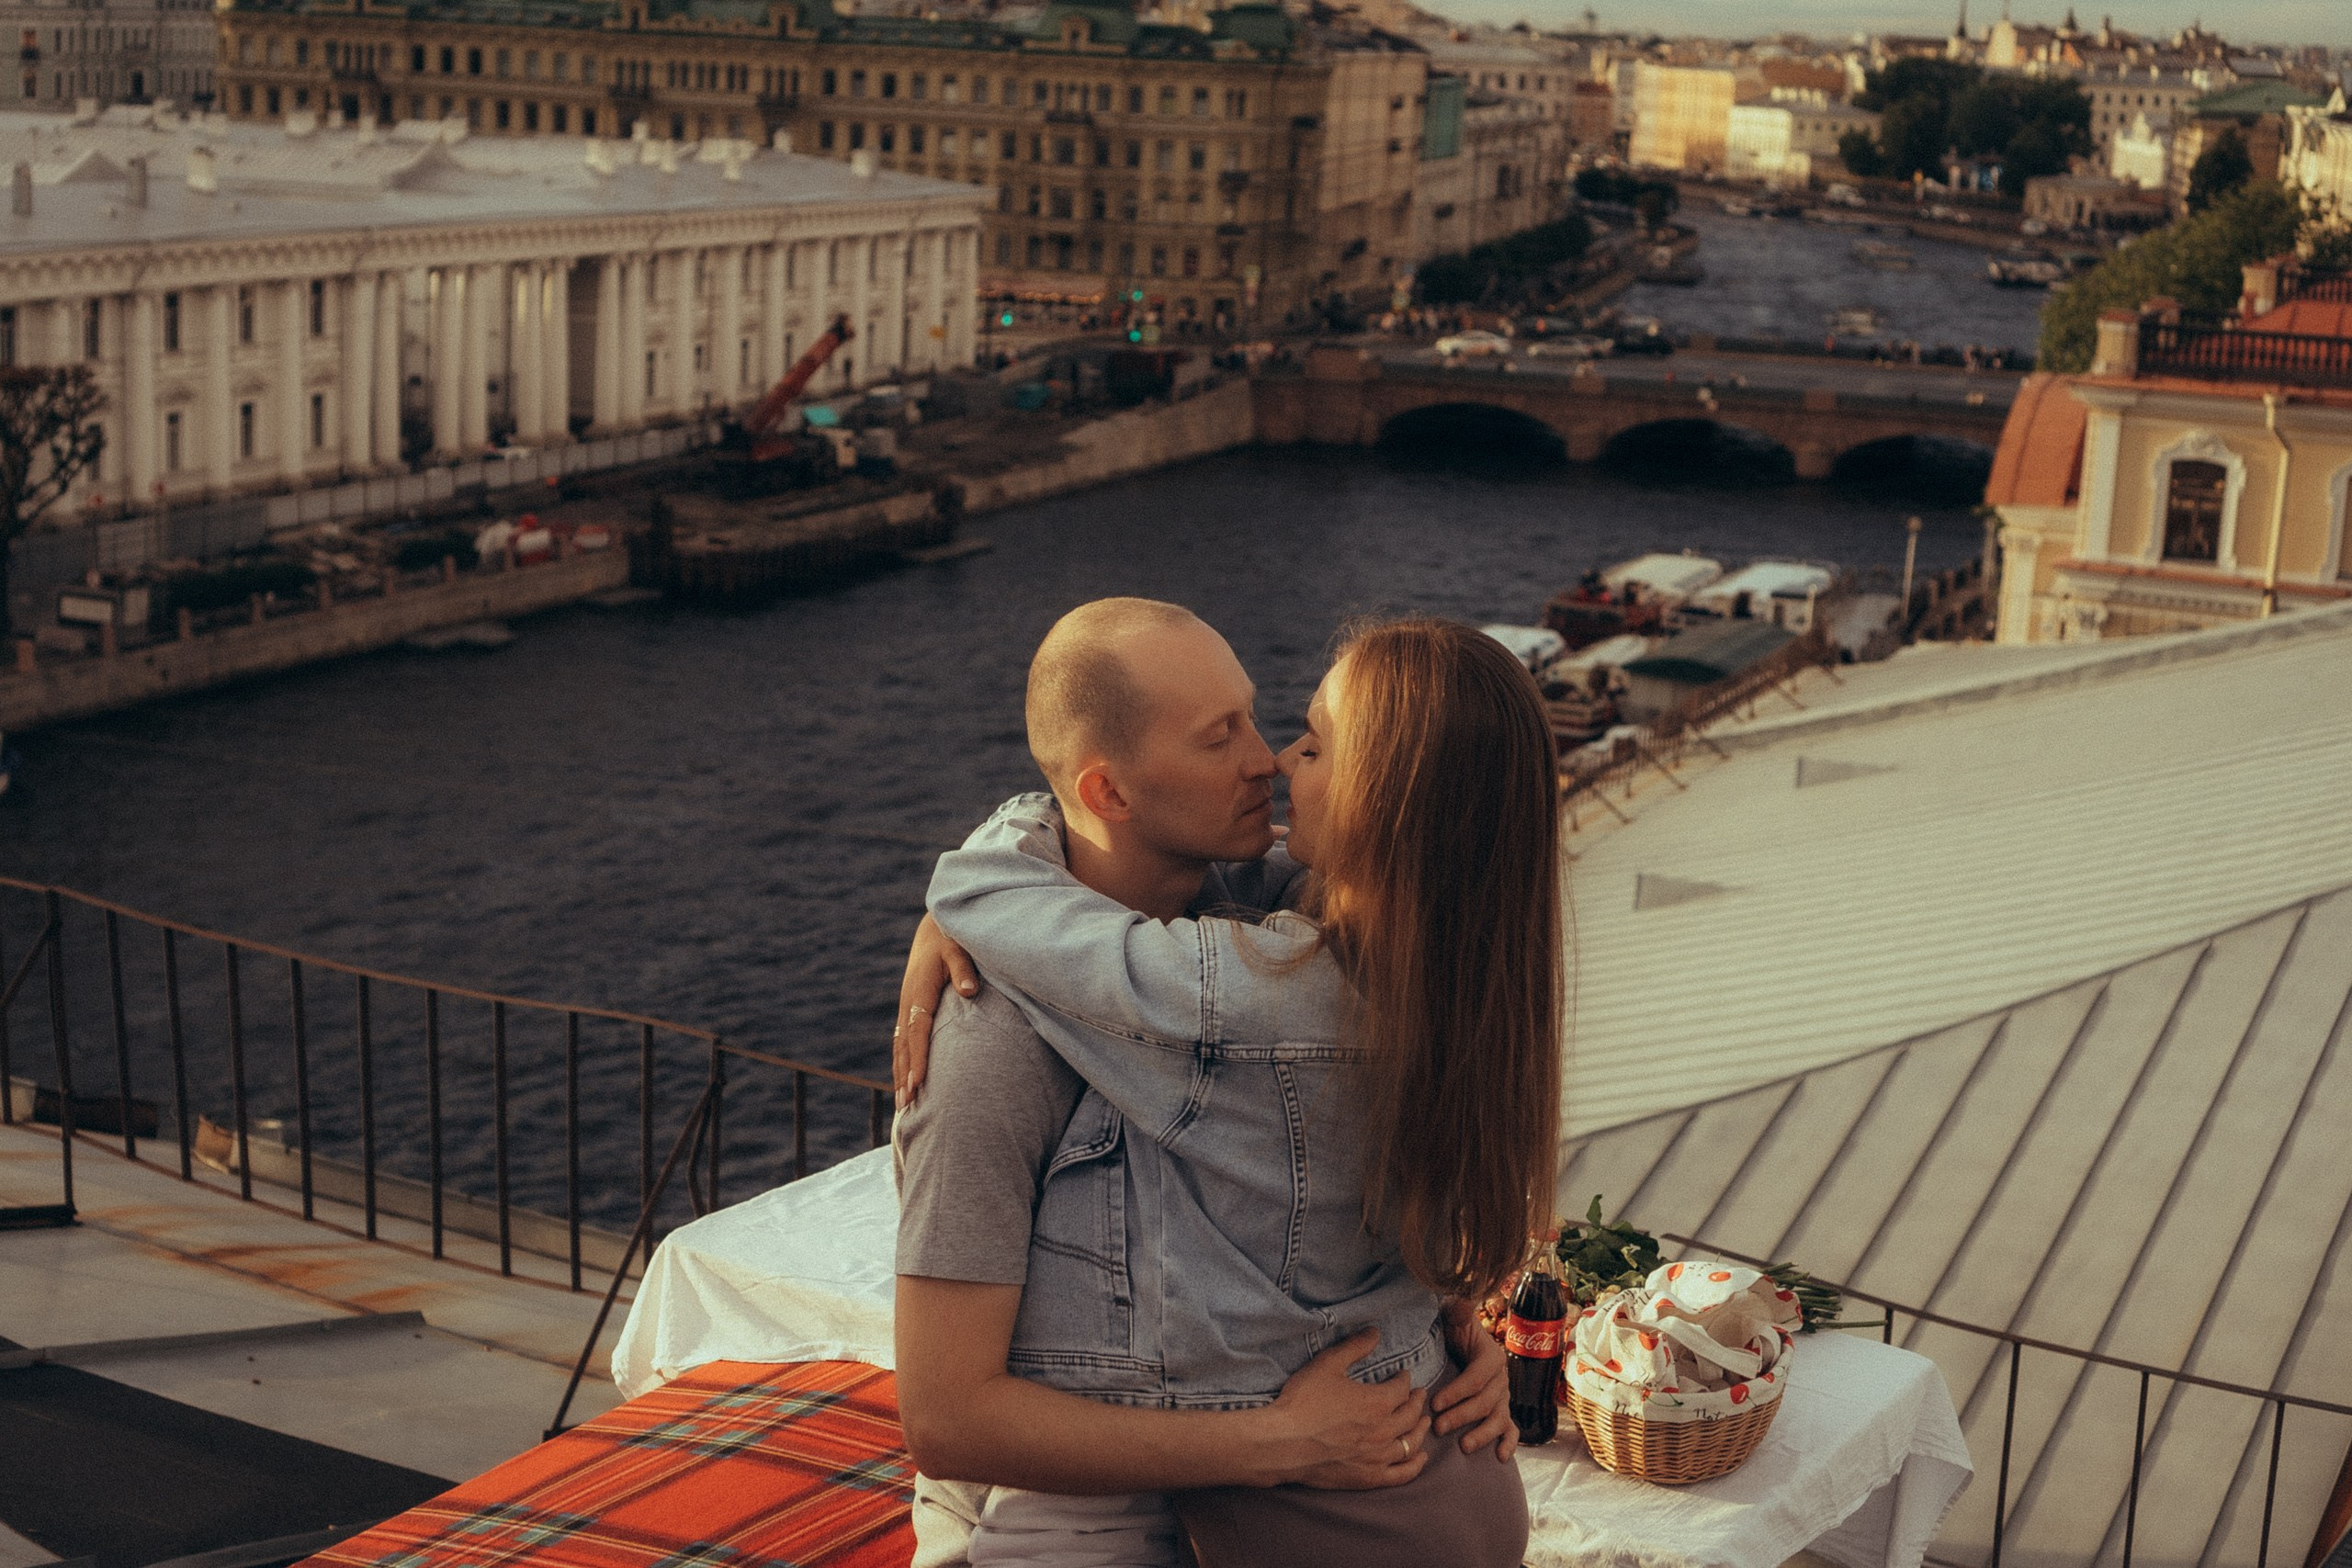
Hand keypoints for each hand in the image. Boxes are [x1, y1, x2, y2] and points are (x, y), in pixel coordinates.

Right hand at [895, 913, 976, 1107]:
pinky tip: (905, 1081)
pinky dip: (902, 1063)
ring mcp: (906, 1007)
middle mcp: (909, 1002)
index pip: (917, 1029)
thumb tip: (970, 991)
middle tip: (907, 1104)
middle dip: (905, 1075)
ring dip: (900, 1074)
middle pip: (904, 1045)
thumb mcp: (959, 949)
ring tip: (902, 1104)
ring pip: (900, 1046)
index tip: (919, 1081)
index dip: (918, 1056)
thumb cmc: (951, 939)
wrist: (934, 930)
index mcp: (920, 990)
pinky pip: (902, 1041)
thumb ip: (964, 969)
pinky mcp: (910, 1010)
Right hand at [1261, 1329, 1430, 1490]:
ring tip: (1424, 1422)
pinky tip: (1420, 1457)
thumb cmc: (1303, 1402)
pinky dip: (1415, 1465)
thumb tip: (1375, 1332)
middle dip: (1418, 1402)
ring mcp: (1378, 1457)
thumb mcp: (1327, 1364)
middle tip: (1419, 1394)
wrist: (1282, 1443)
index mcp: (1378, 1402)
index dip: (1405, 1379)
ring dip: (1420, 1430)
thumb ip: (1354, 1347)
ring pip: (1411, 1443)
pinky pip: (1402, 1474)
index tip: (1404, 1375)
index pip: (1402, 1389)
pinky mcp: (1368, 1478)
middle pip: (1411, 1415)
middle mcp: (1384, 1431)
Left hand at [1433, 1300, 1517, 1460]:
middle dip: (1462, 1416)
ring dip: (1482, 1434)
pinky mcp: (1503, 1410)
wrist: (1460, 1341)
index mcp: (1491, 1356)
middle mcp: (1501, 1378)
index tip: (1434, 1403)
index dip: (1457, 1392)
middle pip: (1485, 1401)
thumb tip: (1460, 1302)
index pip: (1476, 1378)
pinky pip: (1511, 1428)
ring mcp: (1504, 1396)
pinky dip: (1508, 1443)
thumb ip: (1457, 1311)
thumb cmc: (1452, 1330)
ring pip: (1498, 1418)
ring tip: (1463, 1446)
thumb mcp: (1453, 1317)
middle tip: (1439, 1427)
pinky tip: (1501, 1457)